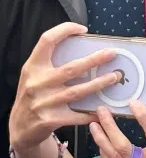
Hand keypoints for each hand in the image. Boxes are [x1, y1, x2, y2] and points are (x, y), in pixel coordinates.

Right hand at [9, 23, 118, 150]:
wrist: (20, 127)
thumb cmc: (33, 96)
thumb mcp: (34, 76)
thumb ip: (51, 64)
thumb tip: (86, 51)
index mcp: (33, 67)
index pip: (46, 41)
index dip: (64, 30)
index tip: (83, 29)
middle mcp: (37, 83)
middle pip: (71, 68)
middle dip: (94, 60)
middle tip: (112, 53)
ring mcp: (43, 102)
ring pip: (77, 91)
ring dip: (98, 84)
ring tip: (114, 77)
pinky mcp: (50, 119)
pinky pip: (77, 115)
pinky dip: (91, 113)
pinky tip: (104, 109)